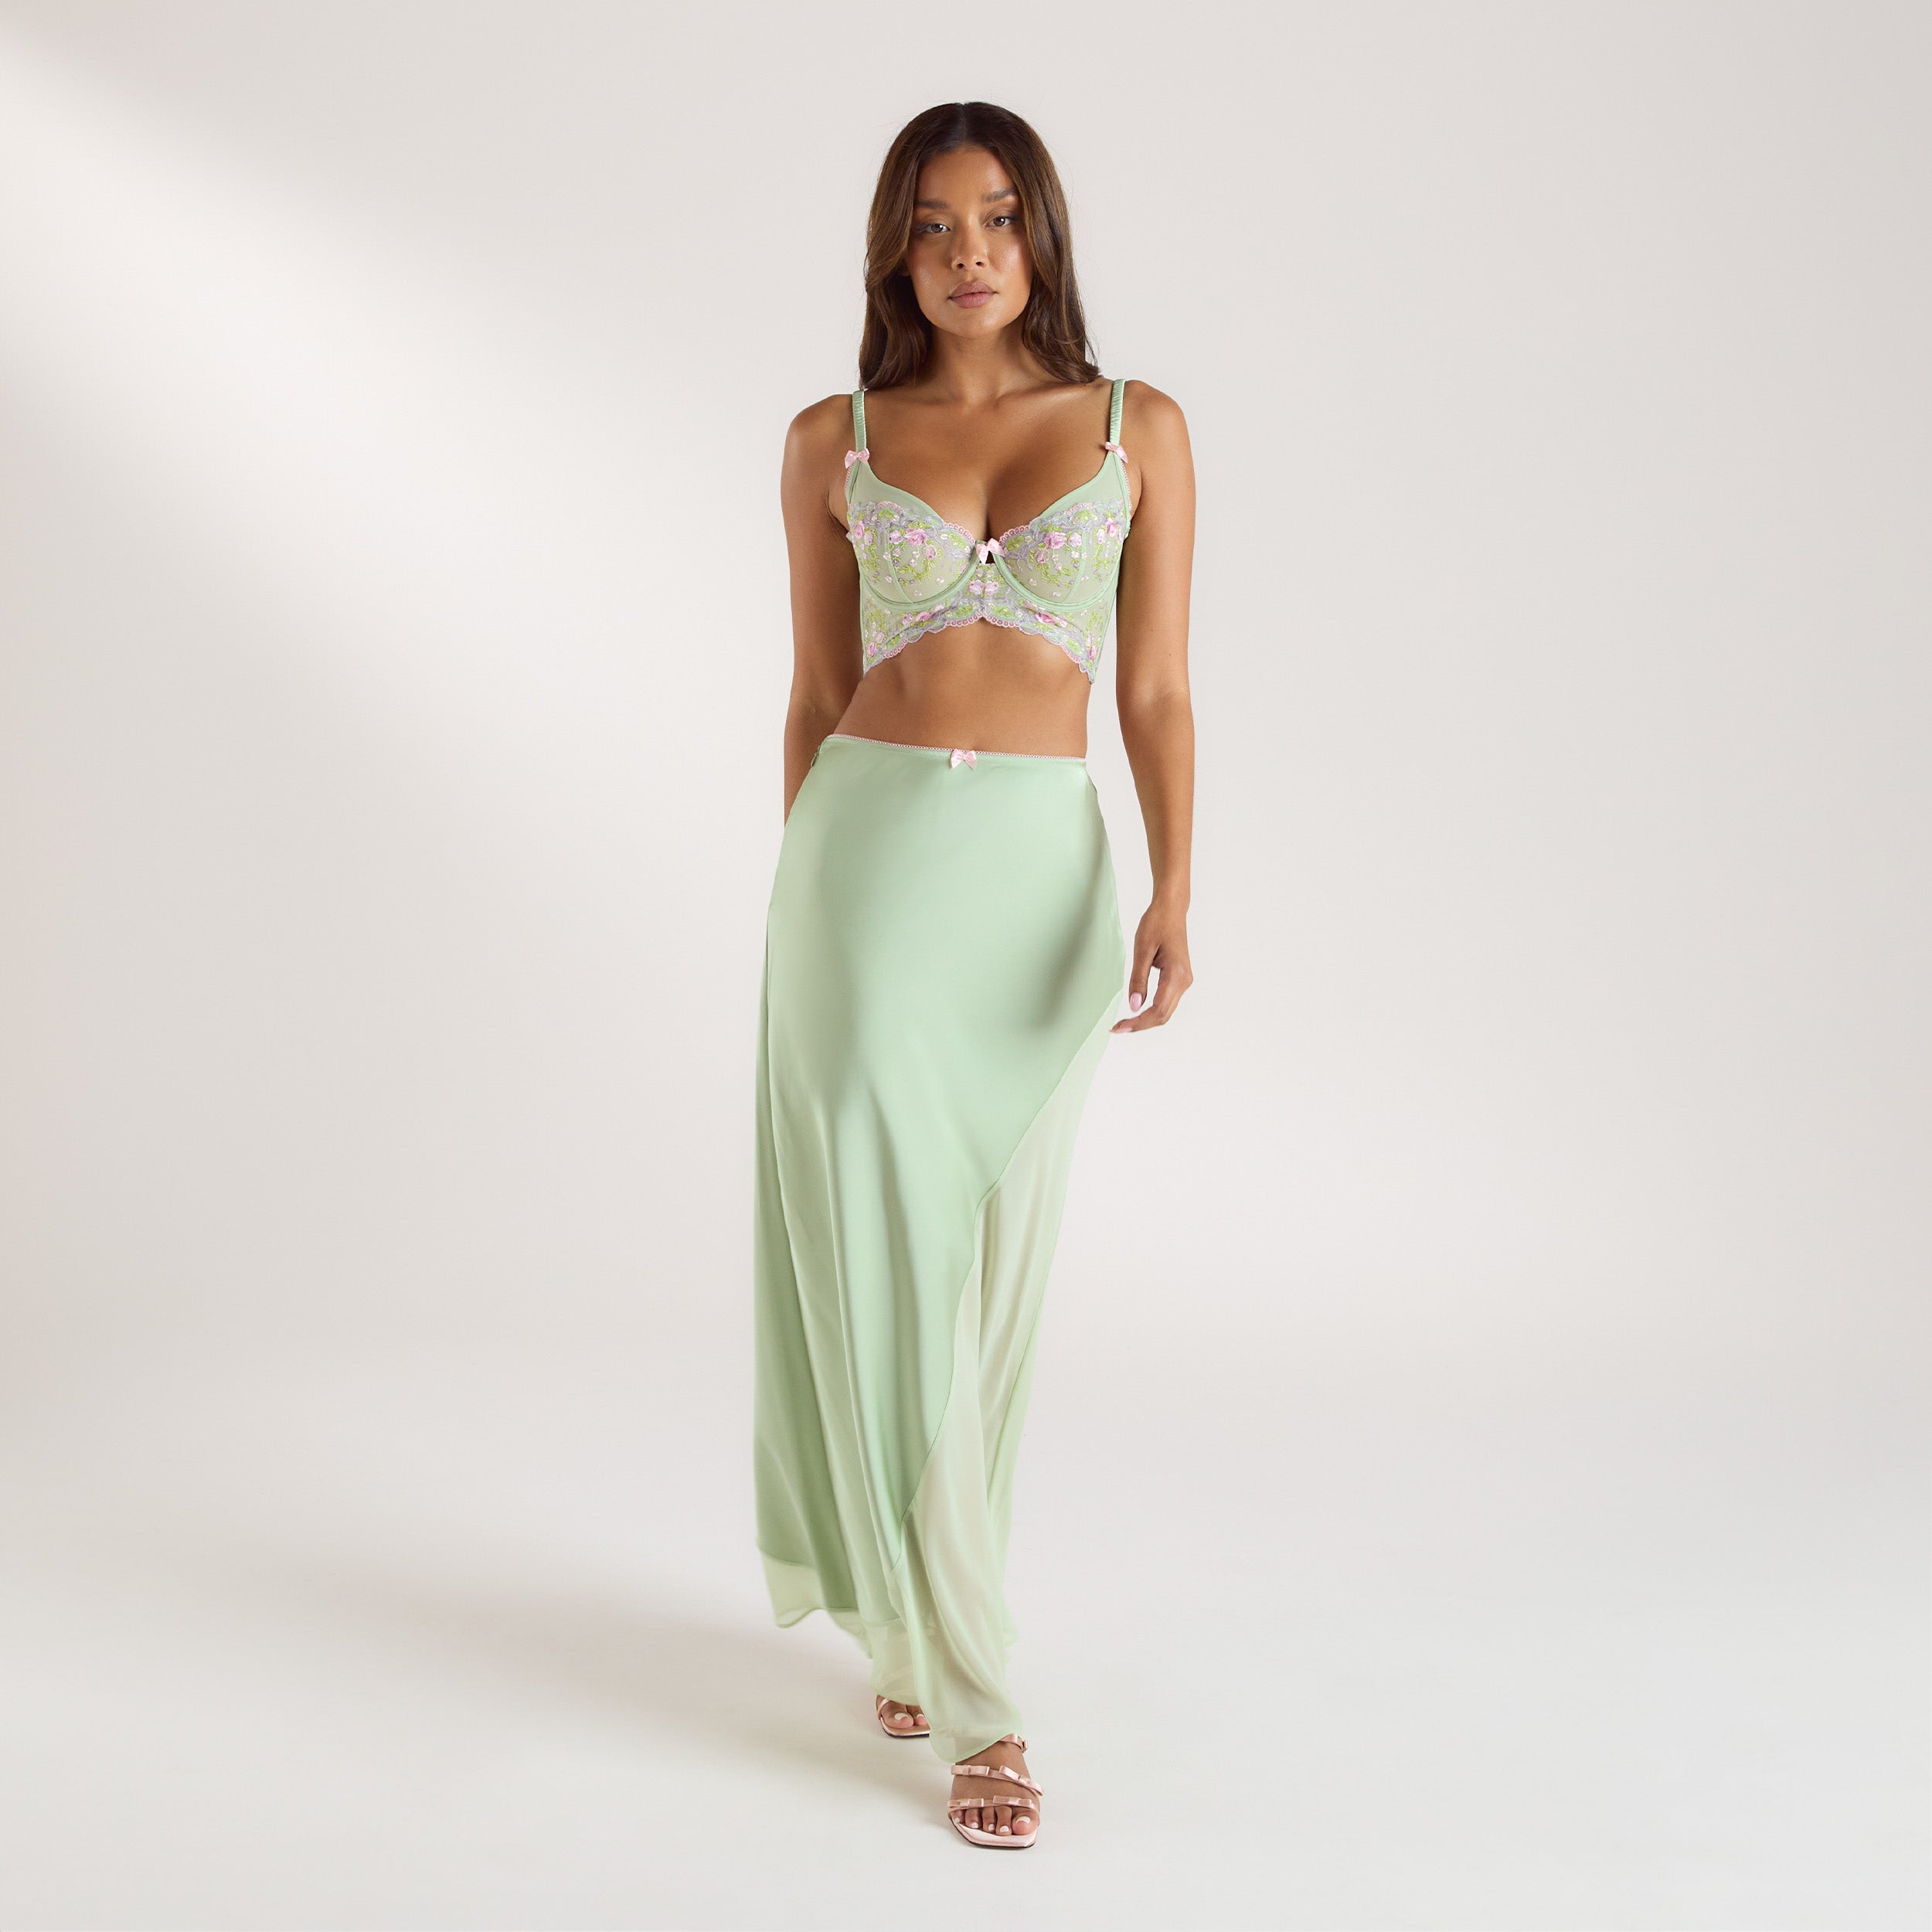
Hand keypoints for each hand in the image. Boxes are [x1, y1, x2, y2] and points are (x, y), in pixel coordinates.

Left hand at [1111, 899, 1192, 1033]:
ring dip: (1146, 1020)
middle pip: (1163, 1015)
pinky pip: (1166, 1002)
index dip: (1138, 1022)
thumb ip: (1138, 980)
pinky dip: (1152, 1011)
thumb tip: (1134, 1006)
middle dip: (1140, 1025)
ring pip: (1166, 1011)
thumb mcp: (1142, 950)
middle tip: (1117, 1028)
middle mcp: (1184, 981)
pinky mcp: (1179, 979)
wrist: (1171, 909)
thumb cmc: (1157, 924)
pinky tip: (1137, 1012)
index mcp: (1176, 975)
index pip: (1157, 1010)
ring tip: (1125, 1023)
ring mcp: (1184, 981)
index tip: (1119, 1027)